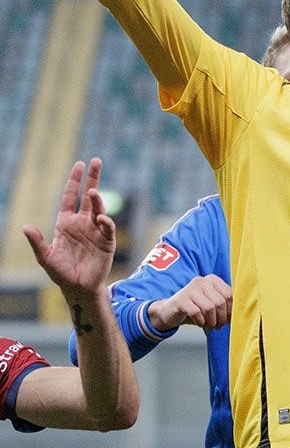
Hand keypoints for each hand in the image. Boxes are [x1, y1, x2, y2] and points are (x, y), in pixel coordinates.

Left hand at [23, 158, 113, 297]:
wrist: (78, 287)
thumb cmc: (60, 272)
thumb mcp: (44, 257)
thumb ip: (36, 241)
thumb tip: (25, 226)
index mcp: (66, 222)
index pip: (70, 196)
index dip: (74, 180)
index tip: (79, 164)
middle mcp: (82, 222)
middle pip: (88, 196)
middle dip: (92, 177)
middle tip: (96, 160)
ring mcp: (96, 230)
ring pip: (98, 208)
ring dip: (96, 199)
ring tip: (93, 191)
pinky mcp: (107, 241)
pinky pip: (107, 227)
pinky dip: (105, 221)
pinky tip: (99, 218)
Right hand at [147, 275, 232, 331]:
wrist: (170, 311)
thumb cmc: (195, 308)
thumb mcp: (212, 304)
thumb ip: (225, 305)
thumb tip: (240, 314)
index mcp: (213, 280)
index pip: (229, 295)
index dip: (231, 310)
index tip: (228, 320)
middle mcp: (202, 281)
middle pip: (220, 302)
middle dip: (221, 318)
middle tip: (218, 326)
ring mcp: (190, 289)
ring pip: (209, 308)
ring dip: (212, 322)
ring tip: (210, 327)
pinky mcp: (181, 299)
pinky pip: (197, 312)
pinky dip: (201, 321)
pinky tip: (200, 324)